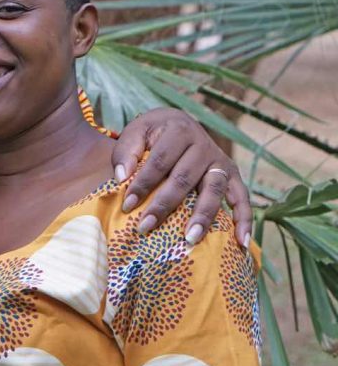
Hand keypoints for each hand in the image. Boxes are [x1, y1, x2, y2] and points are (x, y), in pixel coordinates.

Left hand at [111, 107, 251, 246]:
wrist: (177, 122)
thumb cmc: (152, 133)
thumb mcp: (136, 131)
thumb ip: (126, 151)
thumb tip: (122, 177)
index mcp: (179, 130)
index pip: (159, 161)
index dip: (143, 183)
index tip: (127, 205)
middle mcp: (203, 145)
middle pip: (184, 178)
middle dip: (164, 205)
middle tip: (145, 227)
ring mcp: (220, 161)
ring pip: (214, 190)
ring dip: (203, 216)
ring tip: (190, 238)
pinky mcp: (232, 175)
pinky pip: (242, 198)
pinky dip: (244, 220)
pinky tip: (241, 242)